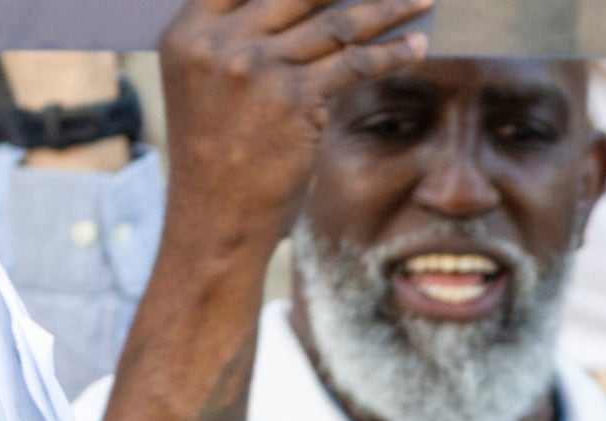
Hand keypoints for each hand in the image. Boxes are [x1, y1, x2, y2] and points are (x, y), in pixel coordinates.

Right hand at [156, 0, 432, 241]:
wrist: (214, 215)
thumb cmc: (215, 153)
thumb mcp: (202, 83)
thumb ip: (235, 40)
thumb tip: (297, 9)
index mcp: (189, 31)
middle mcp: (220, 41)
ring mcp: (258, 68)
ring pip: (336, 22)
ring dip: (387, 7)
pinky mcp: (294, 100)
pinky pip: (354, 64)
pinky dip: (391, 53)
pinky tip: (415, 46)